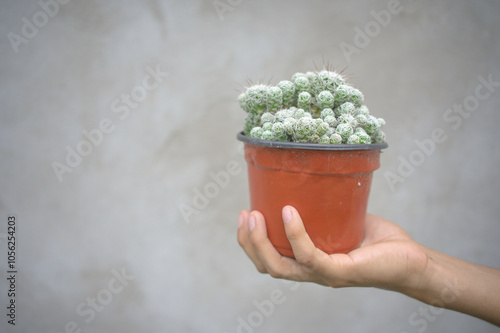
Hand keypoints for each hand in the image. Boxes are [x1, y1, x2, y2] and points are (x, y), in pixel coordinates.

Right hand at [237, 206, 430, 291]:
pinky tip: (290, 214)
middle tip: (246, 214)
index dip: (251, 242)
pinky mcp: (340, 272)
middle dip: (249, 242)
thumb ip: (325, 208)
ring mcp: (325, 274)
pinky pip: (310, 256)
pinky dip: (296, 235)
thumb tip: (310, 178)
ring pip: (280, 267)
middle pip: (268, 266)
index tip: (245, 214)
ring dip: (262, 242)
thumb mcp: (344, 219)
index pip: (270, 260)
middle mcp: (312, 272)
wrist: (413, 260)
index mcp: (309, 262)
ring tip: (255, 216)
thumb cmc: (380, 242)